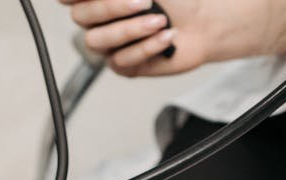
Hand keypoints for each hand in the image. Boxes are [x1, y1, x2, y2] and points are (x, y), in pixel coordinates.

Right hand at [61, 0, 285, 76]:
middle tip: (144, 1)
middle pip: (81, 16)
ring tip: (160, 21)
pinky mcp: (124, 66)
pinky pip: (122, 60)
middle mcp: (97, 21)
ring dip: (131, 30)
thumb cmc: (176, 0)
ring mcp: (109, 45)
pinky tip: (167, 37)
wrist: (204, 24)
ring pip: (98, 41)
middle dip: (112, 7)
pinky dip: (148, 47)